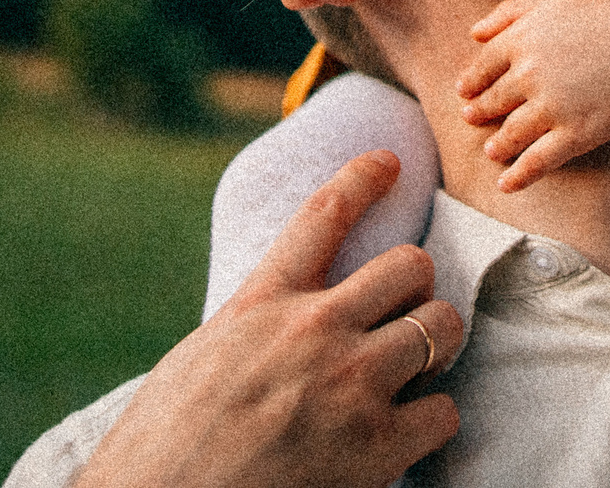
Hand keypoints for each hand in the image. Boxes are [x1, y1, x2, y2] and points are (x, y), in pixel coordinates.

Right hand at [74, 151, 464, 487]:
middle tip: (405, 314)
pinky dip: (432, 421)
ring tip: (416, 371)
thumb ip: (256, 331)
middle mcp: (314, 330)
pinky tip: (408, 433)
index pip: (324, 216)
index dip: (363, 178)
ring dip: (434, 347)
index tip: (389, 162)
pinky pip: (445, 410)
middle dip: (416, 287)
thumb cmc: (164, 448)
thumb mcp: (202, 360)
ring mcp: (352, 383)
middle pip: (410, 264)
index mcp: (261, 304)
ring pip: (440, 326)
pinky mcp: (377, 445)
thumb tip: (286, 327)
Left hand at [458, 0, 609, 191]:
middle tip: (472, 119)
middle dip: (479, 113)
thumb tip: (474, 32)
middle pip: (493, 101)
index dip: (471, 82)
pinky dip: (518, 176)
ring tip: (493, 151)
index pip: (482, 67)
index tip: (465, 92)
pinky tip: (507, 184)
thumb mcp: (554, 0)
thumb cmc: (608, 14)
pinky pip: (537, 161)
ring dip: (497, 145)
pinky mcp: (575, 134)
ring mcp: (551, 107)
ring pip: (510, 134)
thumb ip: (509, 12)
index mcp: (521, 40)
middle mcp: (529, 74)